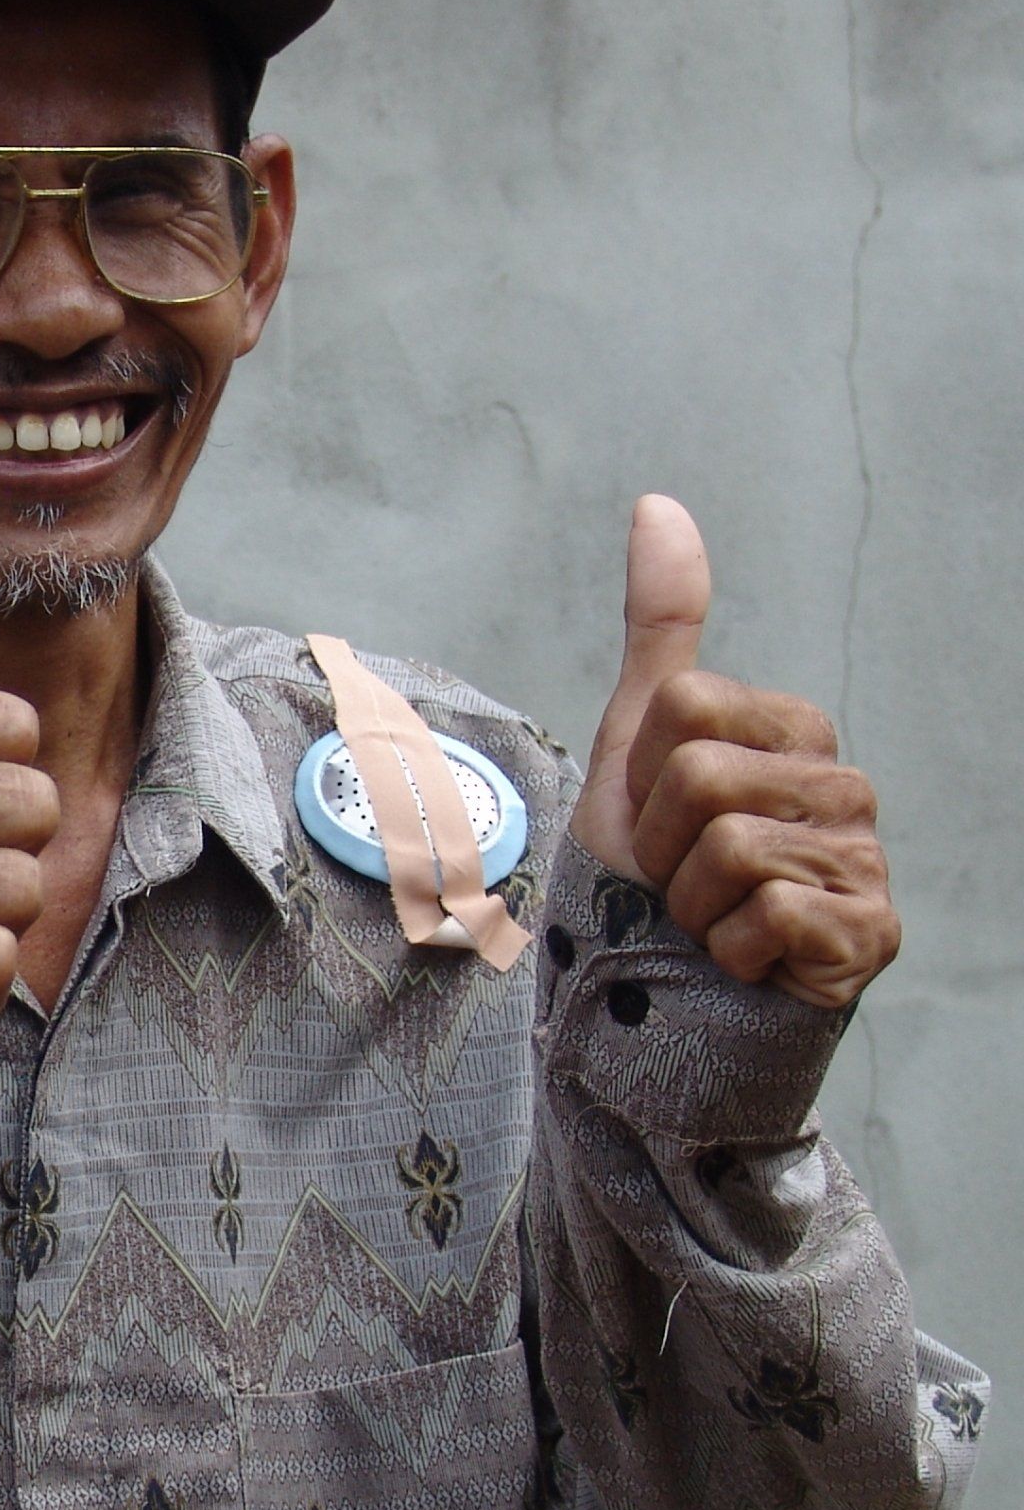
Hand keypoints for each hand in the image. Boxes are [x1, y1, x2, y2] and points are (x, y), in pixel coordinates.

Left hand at [569, 494, 897, 1009]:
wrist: (664, 1007)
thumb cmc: (654, 881)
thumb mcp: (639, 744)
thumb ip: (661, 626)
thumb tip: (657, 502)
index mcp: (793, 730)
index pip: (680, 707)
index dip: (639, 779)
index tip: (659, 825)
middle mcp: (844, 786)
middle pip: (699, 776)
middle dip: (662, 849)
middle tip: (683, 884)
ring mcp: (865, 861)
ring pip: (729, 849)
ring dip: (690, 906)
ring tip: (713, 923)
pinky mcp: (870, 934)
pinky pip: (766, 917)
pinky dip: (729, 952)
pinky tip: (746, 964)